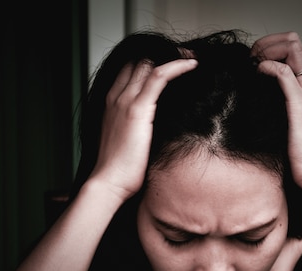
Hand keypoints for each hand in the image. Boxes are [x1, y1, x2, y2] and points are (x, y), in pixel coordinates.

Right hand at [90, 58, 197, 200]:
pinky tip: (192, 65)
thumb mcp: (126, 142)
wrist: (108, 183)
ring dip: (173, 57)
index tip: (171, 66)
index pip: (129, 70)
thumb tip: (156, 128)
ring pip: (148, 64)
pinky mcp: (137, 109)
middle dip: (162, 56)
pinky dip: (177, 66)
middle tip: (186, 59)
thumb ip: (137, 128)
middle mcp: (115, 97)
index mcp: (111, 104)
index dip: (150, 63)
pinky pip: (159, 76)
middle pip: (138, 62)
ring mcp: (124, 101)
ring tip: (192, 59)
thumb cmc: (119, 171)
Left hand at [251, 32, 301, 190]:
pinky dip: (266, 66)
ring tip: (251, 66)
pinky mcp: (299, 104)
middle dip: (266, 43)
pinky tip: (257, 75)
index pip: (293, 49)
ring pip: (291, 48)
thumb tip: (256, 103)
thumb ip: (278, 109)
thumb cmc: (301, 154)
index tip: (253, 61)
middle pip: (293, 41)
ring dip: (265, 50)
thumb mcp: (287, 124)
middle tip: (249, 60)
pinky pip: (283, 72)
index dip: (271, 47)